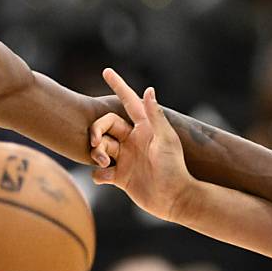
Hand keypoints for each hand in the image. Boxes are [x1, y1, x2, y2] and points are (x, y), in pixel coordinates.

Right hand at [89, 68, 195, 220]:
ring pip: (100, 147)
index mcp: (144, 128)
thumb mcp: (165, 140)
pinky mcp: (120, 177)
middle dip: (97, 131)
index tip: (106, 71)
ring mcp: (126, 158)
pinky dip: (98, 174)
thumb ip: (155, 116)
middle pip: (105, 126)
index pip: (128, 102)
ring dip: (96, 153)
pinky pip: (100, 172)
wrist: (174, 199)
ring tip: (105, 163)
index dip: (119, 86)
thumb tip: (149, 89)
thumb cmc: (174, 168)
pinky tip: (106, 177)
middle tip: (97, 143)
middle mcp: (132, 140)